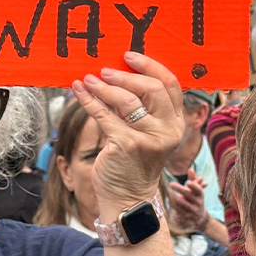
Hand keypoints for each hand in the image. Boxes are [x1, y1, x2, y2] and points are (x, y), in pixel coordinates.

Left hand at [71, 52, 184, 214]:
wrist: (127, 198)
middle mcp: (166, 130)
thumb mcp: (148, 133)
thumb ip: (144, 109)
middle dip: (125, 75)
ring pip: (126, 100)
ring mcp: (148, 138)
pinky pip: (104, 115)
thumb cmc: (134, 162)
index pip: (170, 85)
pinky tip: (79, 91)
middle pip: (151, 88)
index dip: (150, 66)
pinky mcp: (125, 145)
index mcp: (176, 123)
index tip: (129, 56)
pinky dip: (88, 100)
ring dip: (104, 87)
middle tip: (105, 71)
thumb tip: (119, 73)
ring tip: (89, 80)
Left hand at [167, 168, 209, 231]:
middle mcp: (198, 203)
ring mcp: (192, 210)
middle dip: (179, 188)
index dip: (194, 186)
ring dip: (173, 196)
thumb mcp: (196, 191)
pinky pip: (177, 209)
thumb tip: (190, 169)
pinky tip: (170, 200)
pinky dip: (173, 204)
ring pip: (181, 202)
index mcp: (200, 195)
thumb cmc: (194, 199)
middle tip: (170, 183)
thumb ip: (193, 179)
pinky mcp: (187, 216)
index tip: (187, 182)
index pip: (198, 190)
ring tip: (169, 192)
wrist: (198, 217)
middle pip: (188, 195)